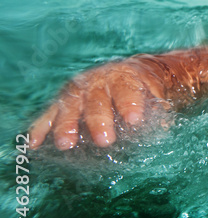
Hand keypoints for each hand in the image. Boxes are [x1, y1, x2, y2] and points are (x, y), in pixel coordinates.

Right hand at [28, 58, 169, 150]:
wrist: (132, 72)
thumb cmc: (145, 88)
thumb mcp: (155, 93)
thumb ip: (157, 110)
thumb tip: (163, 127)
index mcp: (124, 76)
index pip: (127, 90)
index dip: (130, 105)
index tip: (135, 121)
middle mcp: (98, 81)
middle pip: (97, 101)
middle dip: (100, 121)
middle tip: (104, 140)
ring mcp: (78, 90)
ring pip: (70, 107)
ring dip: (67, 126)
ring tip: (66, 145)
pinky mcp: (63, 100)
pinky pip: (49, 113)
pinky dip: (41, 128)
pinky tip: (35, 144)